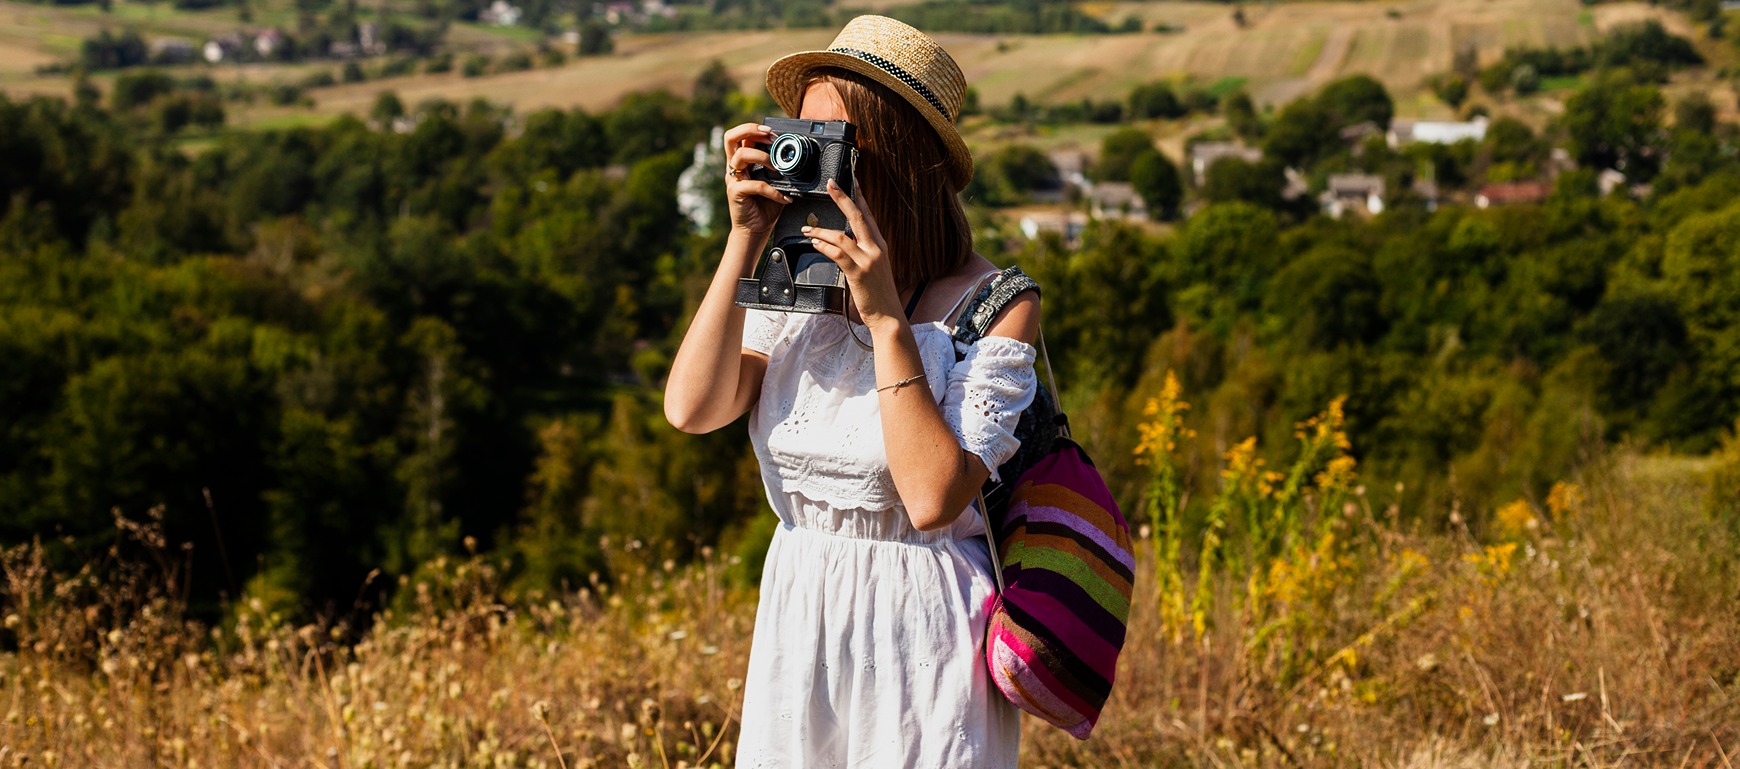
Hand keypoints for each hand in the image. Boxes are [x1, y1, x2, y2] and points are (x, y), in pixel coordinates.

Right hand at [723, 122, 792, 237]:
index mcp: (742, 161)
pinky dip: (773, 190)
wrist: (756, 229)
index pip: (740, 135)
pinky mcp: (735, 192)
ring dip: (763, 157)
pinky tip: (783, 197)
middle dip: (751, 131)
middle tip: (770, 137)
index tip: (772, 131)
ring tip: (777, 168)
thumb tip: (797, 156)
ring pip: (742, 155)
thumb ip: (780, 168)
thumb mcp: (776, 182)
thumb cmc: (766, 205)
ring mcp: (733, 179)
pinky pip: (755, 184)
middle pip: (731, 137)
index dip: (754, 128)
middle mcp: (734, 166)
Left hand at [804, 177, 900, 329]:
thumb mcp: (873, 267)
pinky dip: (824, 246)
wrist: (888, 316)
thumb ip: (861, 252)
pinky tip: (815, 243)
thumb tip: (843, 241)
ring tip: (807, 228)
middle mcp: (876, 248)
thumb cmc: (878, 294)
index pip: (868, 215)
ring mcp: (868, 260)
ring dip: (821, 230)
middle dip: (843, 198)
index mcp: (879, 245)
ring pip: (842, 235)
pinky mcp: (858, 272)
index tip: (851, 180)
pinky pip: (838, 253)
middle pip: (857, 216)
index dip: (859, 196)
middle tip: (831, 184)